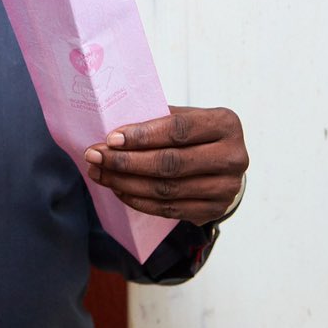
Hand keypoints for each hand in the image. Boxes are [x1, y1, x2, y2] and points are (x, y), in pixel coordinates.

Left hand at [83, 105, 247, 224]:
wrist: (224, 165)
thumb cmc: (197, 135)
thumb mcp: (186, 117)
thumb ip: (157, 119)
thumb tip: (113, 130)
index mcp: (225, 124)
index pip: (178, 129)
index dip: (142, 135)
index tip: (111, 138)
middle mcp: (233, 157)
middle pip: (171, 163)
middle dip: (126, 161)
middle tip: (94, 157)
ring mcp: (226, 188)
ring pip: (166, 189)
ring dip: (125, 183)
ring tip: (99, 173)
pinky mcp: (214, 210)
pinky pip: (168, 209)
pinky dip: (138, 200)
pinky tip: (118, 189)